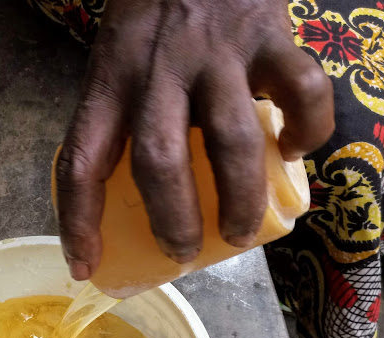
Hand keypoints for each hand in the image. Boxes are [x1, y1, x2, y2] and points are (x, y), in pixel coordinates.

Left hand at [55, 0, 333, 279]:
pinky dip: (306, 128)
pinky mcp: (268, 36)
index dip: (78, 223)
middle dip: (172, 220)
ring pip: (230, 140)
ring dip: (238, 198)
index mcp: (108, 84)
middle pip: (159, 161)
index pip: (81, 163)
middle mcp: (155, 72)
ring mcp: (215, 54)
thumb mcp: (115, 66)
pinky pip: (299, 89)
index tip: (84, 266)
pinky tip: (295, 149)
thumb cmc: (149, 22)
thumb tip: (135, 196)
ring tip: (239, 232)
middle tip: (181, 252)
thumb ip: (120, 119)